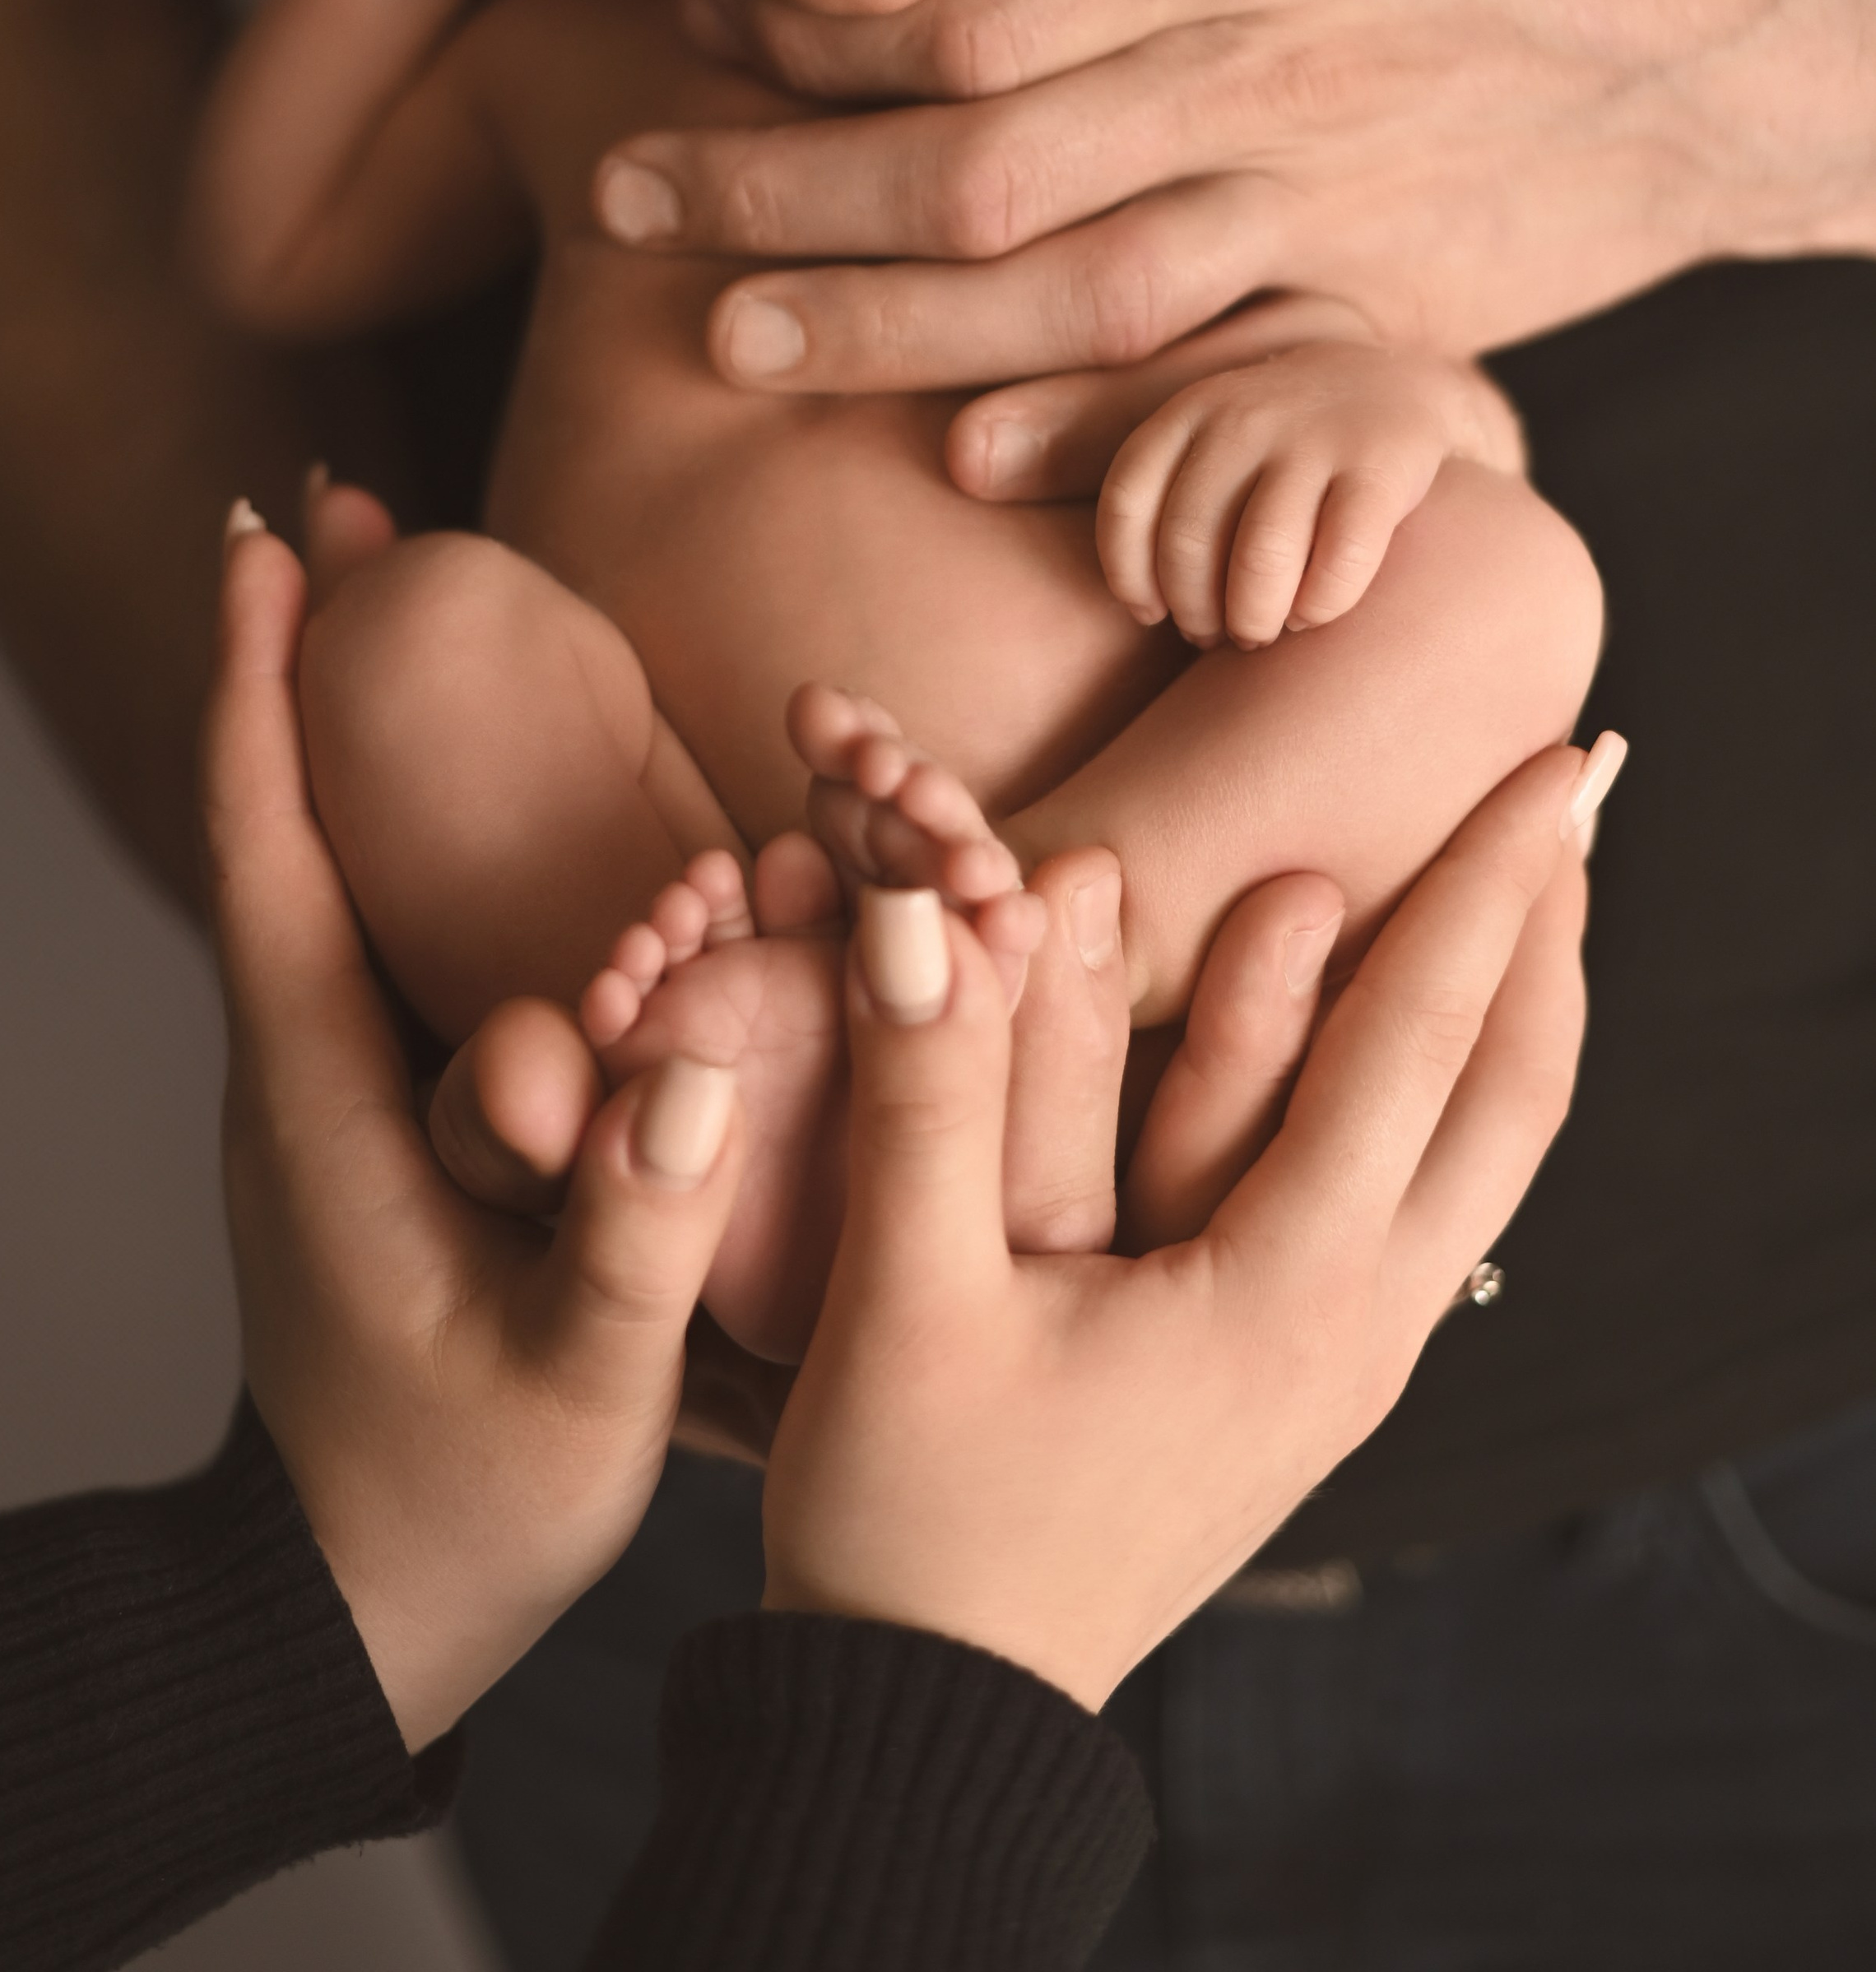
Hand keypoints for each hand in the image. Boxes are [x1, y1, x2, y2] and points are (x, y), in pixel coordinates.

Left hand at [205, 508, 742, 1750]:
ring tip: (390, 580)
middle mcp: (306, 1060)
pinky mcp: (385, 1112)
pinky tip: (480, 772)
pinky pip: (387, 919)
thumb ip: (634, 1234)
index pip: (272, 851)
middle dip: (307, 650)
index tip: (267, 546)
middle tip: (341, 501)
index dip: (264, 689)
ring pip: (335, 856)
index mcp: (320, 1094)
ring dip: (353, 713)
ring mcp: (337, 1084)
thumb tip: (701, 1057)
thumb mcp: (571, 1388)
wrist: (360, 1607)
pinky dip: (409, 810)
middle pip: (290, 811)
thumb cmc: (460, 1503)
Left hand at [590, 0, 1875, 392]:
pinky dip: (1083, 423)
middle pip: (979, 153)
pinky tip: (962, 452)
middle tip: (621, 182)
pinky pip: (1206, 377)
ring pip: (1068, 293)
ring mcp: (1343, 197)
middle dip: (783, 181)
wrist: (1831, 11)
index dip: (822, 16)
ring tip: (728, 336)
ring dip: (882, 327)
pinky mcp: (1400, 296)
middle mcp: (1287, 61)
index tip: (701, 9)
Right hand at [760, 738, 1609, 1709]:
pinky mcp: (1300, 1379)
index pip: (1423, 1045)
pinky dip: (1434, 1091)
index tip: (1557, 764)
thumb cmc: (916, 1514)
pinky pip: (1414, 1203)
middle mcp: (1352, 1327)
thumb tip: (920, 904)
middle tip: (1577, 804)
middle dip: (1549, 939)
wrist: (934, 1719)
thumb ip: (927, 1088)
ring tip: (1524, 891)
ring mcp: (1340, 1363)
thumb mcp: (906, 1293)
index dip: (1489, 888)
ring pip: (1477, 1159)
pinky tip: (1410, 1043)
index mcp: (1283, 1295)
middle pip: (1510, 1101)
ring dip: (1506, 1011)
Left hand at [1096, 338, 1523, 650]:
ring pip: (1261, 558)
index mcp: (1188, 414)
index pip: (1127, 503)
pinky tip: (1313, 614)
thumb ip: (1168, 499)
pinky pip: (1340, 561)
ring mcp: (1313, 439)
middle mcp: (1243, 419)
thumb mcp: (1209, 441)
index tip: (1152, 614)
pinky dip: (1320, 607)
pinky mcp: (1380, 468)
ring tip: (1261, 632)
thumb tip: (1146, 610)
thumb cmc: (1278, 447)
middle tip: (1217, 634)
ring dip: (1253, 618)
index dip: (1130, 575)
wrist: (1391, 383)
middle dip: (1195, 610)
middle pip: (1189, 542)